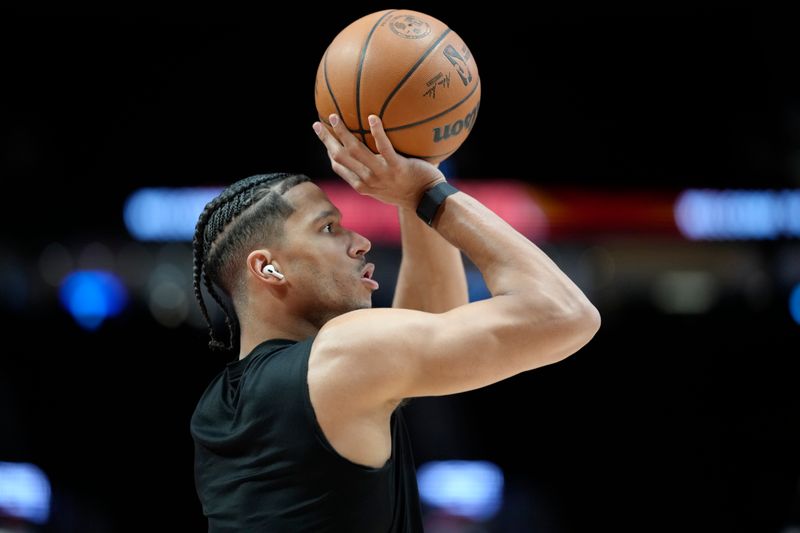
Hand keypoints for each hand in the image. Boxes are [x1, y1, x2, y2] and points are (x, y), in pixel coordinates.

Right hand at [313, 114, 445, 210]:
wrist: (428, 201)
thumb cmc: (410, 192)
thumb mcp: (386, 189)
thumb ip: (376, 175)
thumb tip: (373, 155)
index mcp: (363, 185)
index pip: (339, 167)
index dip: (329, 152)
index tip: (325, 139)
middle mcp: (368, 180)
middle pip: (340, 157)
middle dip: (326, 140)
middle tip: (318, 124)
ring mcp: (381, 174)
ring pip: (355, 151)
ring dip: (342, 132)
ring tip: (336, 116)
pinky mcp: (397, 167)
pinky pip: (384, 147)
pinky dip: (377, 132)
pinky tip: (372, 117)